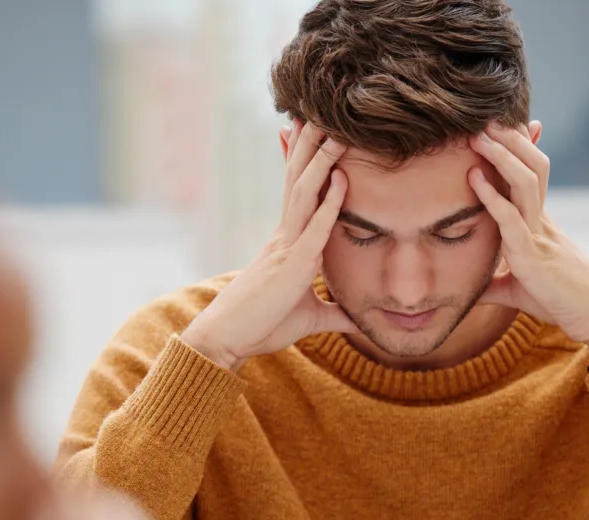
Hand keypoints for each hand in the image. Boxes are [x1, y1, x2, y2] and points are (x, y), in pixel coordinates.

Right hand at [181, 120, 357, 369]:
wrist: (229, 340)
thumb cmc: (263, 326)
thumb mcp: (310, 318)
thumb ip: (335, 314)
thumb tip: (358, 320)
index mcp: (289, 243)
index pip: (299, 192)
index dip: (306, 161)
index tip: (312, 131)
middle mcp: (286, 236)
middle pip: (299, 180)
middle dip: (311, 146)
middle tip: (322, 111)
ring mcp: (288, 247)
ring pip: (305, 193)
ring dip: (321, 160)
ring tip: (335, 129)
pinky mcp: (293, 265)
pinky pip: (315, 228)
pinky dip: (330, 203)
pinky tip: (342, 180)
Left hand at [468, 123, 588, 363]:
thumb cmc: (564, 303)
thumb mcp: (520, 291)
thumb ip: (494, 284)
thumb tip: (468, 289)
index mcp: (539, 224)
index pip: (528, 176)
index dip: (516, 149)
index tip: (497, 127)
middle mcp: (541, 221)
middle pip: (530, 166)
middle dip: (508, 140)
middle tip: (482, 119)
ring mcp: (539, 235)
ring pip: (525, 182)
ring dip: (501, 156)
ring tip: (477, 136)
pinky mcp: (533, 256)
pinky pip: (512, 219)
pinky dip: (492, 197)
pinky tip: (474, 178)